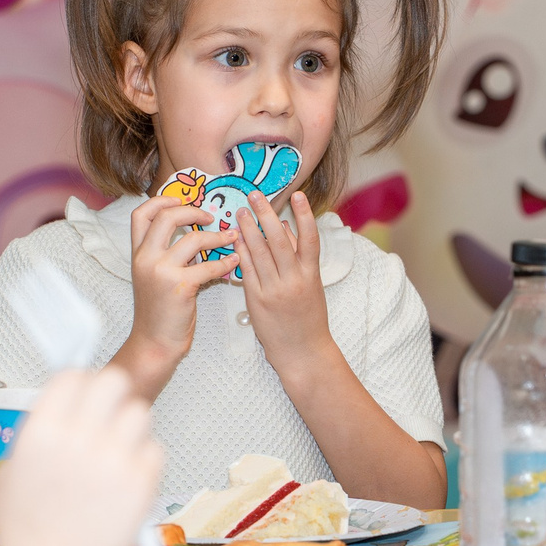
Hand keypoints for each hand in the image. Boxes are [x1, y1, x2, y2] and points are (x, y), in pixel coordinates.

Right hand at [0, 367, 164, 545]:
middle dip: (111, 394)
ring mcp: (115, 460)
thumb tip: (62, 410)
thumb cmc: (29, 532)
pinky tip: (126, 478)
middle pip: (113, 382)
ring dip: (130, 425)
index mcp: (41, 433)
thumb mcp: (11, 473)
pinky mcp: (143, 482)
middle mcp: (79, 439)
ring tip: (117, 450)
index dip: (78, 382)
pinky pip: (155, 448)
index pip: (71, 376)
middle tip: (105, 414)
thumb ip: (37, 435)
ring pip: (139, 412)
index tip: (81, 394)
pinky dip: (144, 458)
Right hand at [111, 194, 228, 399]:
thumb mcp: (155, 277)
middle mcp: (145, 258)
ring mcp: (161, 271)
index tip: (181, 199)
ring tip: (232, 238)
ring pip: (193, 239)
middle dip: (193, 210)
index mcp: (138, 254)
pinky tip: (234, 264)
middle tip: (211, 216)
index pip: (141, 214)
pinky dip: (226, 262)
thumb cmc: (161, 312)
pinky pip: (209, 265)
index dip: (161, 200)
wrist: (154, 343)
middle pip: (166, 217)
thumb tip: (199, 235)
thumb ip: (170, 255)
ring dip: (218, 236)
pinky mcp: (180, 286)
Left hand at [233, 190, 333, 380]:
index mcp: (311, 275)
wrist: (302, 351)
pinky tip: (234, 239)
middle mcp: (293, 281)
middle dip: (266, 216)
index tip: (297, 194)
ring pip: (259, 254)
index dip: (304, 215)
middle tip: (255, 195)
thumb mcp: (312, 285)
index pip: (310, 239)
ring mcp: (274, 291)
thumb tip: (287, 225)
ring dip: (248, 230)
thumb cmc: (308, 317)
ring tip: (240, 211)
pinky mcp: (257, 301)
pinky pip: (247, 271)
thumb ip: (299, 255)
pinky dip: (240, 253)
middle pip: (279, 241)